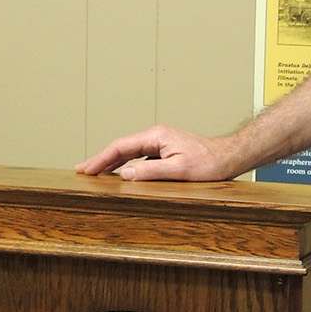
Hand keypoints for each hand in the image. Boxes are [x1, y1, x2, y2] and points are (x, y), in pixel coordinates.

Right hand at [75, 125, 241, 182]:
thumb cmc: (210, 162)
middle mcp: (156, 136)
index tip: (85, 169)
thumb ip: (152, 171)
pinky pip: (140, 158)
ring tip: (95, 173)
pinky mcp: (166, 152)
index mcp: (156, 136)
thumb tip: (125, 174)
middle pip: (121, 147)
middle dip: (101, 159)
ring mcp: (161, 143)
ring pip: (130, 153)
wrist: (229, 157)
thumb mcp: (180, 169)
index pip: (120, 146)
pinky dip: (127, 166)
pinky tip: (121, 175)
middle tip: (81, 170)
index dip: (101, 158)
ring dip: (112, 162)